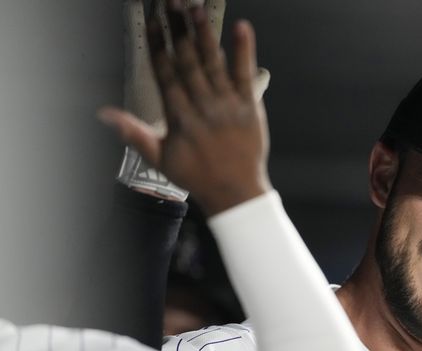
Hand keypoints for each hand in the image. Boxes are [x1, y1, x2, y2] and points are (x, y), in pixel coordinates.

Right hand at [101, 0, 270, 215]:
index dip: (157, 44)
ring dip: (204, 34)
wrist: (235, 192)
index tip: (150, 21)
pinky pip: (246, 75)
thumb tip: (104, 113)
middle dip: (177, 30)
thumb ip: (133, 133)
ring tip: (194, 7)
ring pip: (214, 63)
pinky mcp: (250, 106)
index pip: (165, 72)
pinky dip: (244, 51)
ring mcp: (227, 105)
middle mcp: (202, 106)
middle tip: (170, 2)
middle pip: (187, 61)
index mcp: (179, 116)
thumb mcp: (159, 158)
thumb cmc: (197, 177)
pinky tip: (242, 28)